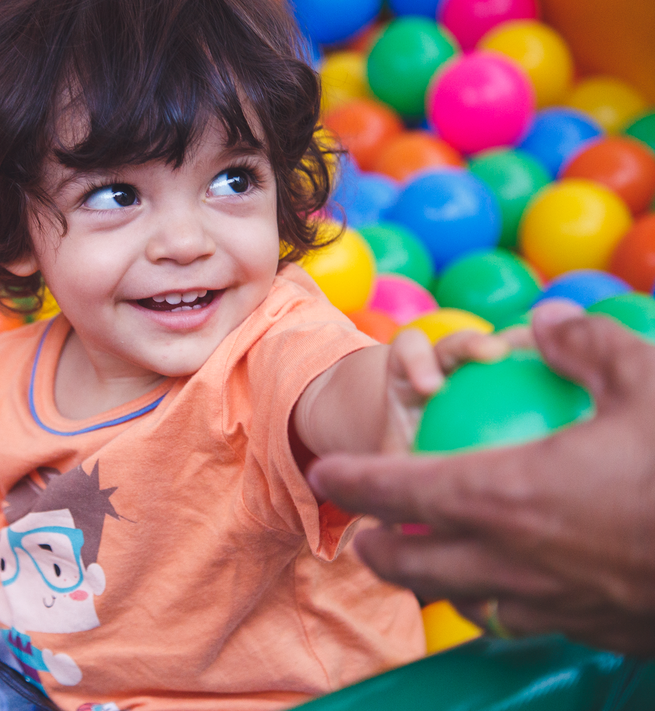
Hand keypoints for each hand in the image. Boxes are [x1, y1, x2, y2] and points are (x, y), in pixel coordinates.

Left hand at [308, 303, 654, 654]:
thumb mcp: (648, 381)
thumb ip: (589, 345)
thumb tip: (550, 320)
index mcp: (506, 494)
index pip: (401, 490)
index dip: (356, 480)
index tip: (327, 472)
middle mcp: (514, 559)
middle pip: (415, 566)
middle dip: (379, 551)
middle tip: (366, 534)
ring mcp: (554, 605)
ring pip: (467, 602)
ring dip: (437, 582)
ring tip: (432, 562)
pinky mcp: (598, 631)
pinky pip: (526, 621)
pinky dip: (502, 603)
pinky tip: (519, 586)